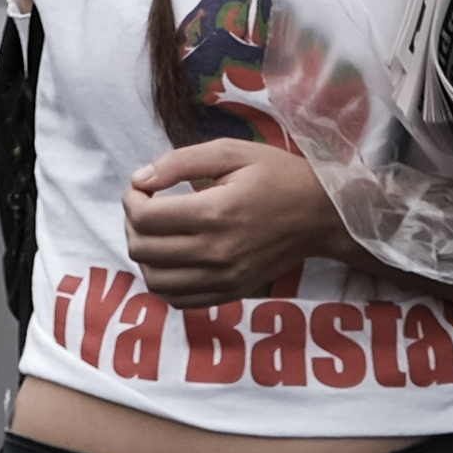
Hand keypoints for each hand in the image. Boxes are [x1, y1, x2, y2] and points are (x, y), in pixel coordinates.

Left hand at [122, 135, 342, 305]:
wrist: (321, 216)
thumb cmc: (277, 176)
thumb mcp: (232, 152)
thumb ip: (181, 162)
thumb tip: (140, 179)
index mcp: (215, 213)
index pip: (146, 218)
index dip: (131, 199)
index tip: (141, 187)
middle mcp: (216, 252)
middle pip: (143, 250)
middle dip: (132, 224)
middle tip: (145, 206)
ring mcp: (224, 279)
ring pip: (155, 281)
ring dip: (144, 255)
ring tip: (155, 233)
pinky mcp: (231, 293)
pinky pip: (179, 300)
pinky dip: (163, 282)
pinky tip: (171, 257)